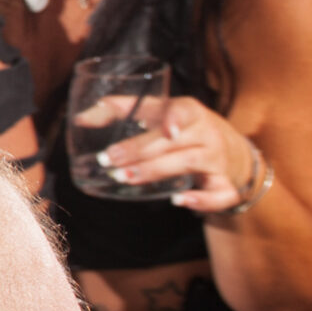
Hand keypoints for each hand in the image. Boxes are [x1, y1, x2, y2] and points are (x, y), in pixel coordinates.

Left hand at [100, 96, 256, 213]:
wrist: (229, 149)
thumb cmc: (180, 126)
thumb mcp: (156, 112)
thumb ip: (120, 109)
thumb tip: (81, 118)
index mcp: (190, 112)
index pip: (184, 111)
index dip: (176, 119)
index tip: (167, 130)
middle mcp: (207, 134)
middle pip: (175, 143)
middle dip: (140, 151)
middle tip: (110, 161)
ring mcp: (217, 160)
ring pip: (189, 164)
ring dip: (156, 171)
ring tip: (125, 177)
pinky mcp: (224, 183)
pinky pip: (220, 194)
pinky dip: (203, 200)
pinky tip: (178, 201)